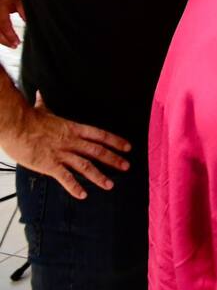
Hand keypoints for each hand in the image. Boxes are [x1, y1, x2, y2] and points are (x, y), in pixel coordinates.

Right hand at [0, 0, 23, 48]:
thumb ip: (23, 11)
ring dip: (1, 41)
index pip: (4, 26)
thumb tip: (29, 21)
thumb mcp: (16, 0)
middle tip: (15, 46)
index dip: (11, 36)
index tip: (17, 43)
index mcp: (0, 12)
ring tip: (10, 44)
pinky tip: (3, 40)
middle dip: (6, 41)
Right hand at [2, 93, 130, 198]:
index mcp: (72, 129)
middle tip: (126, 166)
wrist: (15, 126)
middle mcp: (71, 141)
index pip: (100, 135)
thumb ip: (44, 104)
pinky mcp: (49, 165)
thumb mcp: (41, 110)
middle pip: (97, 151)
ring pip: (85, 166)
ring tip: (109, 185)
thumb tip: (40, 94)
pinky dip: (74, 187)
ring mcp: (61, 153)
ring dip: (98, 176)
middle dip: (113, 159)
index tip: (127, 147)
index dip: (115, 141)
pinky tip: (82, 195)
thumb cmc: (27, 118)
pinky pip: (65, 178)